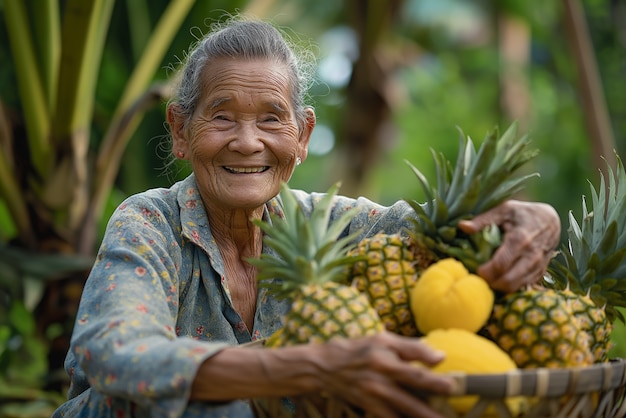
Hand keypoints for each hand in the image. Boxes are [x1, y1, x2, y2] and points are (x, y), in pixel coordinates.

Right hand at [312, 332, 454, 417]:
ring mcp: (374, 399)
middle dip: (432, 413)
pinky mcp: (370, 409)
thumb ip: (413, 348)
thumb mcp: (384, 339)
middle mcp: (380, 384)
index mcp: (385, 362)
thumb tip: (441, 357)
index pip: (415, 374)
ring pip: (404, 415)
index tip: (453, 387)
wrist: (326, 366)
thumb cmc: (360, 348)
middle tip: (451, 417)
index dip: (436, 382)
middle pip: (412, 402)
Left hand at [458, 200, 560, 292]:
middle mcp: (531, 256)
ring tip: (489, 278)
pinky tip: (501, 278)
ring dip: (500, 286)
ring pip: (517, 286)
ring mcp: (538, 266)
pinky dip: (511, 286)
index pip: (500, 264)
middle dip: (491, 283)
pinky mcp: (540, 272)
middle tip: (480, 277)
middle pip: (509, 281)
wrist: (550, 220)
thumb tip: (462, 226)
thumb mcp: (503, 210)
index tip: (476, 269)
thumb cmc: (523, 213)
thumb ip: (483, 220)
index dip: (485, 271)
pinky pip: (524, 286)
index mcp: (519, 240)